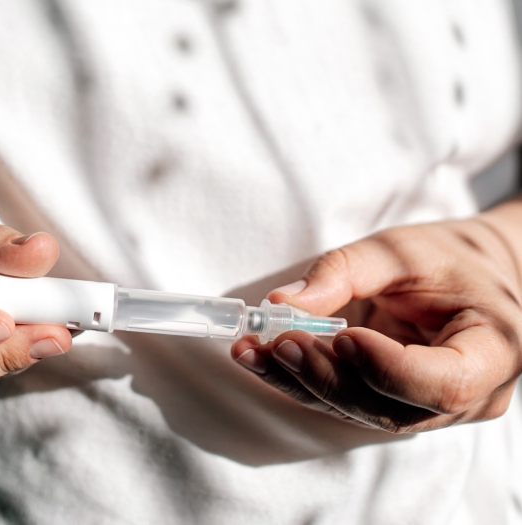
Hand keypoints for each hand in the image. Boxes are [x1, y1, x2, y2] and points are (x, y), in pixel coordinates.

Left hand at [231, 217, 521, 431]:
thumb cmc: (449, 258)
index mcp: (492, 353)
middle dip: (325, 376)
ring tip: (252, 350)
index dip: (387, 368)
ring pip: (357, 410)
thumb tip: (280, 303)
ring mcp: (425, 409)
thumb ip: (345, 272)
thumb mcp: (402, 250)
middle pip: (389, 407)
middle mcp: (465, 397)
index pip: (444, 383)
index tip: (342, 336)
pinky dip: (299, 380)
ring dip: (299, 382)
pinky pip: (342, 401)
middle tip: (279, 342)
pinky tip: (261, 357)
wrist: (470, 276)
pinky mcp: (389, 403)